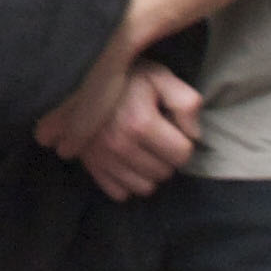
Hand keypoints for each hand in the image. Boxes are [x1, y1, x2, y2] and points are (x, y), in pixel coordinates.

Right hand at [46, 54, 200, 202]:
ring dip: (148, 172)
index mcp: (139, 122)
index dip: (183, 141)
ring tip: (141, 149)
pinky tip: (125, 161)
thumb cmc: (125, 78)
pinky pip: (120, 193)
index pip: (182, 154)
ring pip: (144, 188)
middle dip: (165, 158)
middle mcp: (119, 145)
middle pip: (164, 173)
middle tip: (156, 137)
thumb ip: (186, 102)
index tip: (172, 128)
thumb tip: (193, 134)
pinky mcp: (89, 166)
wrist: (78, 77)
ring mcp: (102, 158)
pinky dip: (125, 182)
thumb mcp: (161, 77)